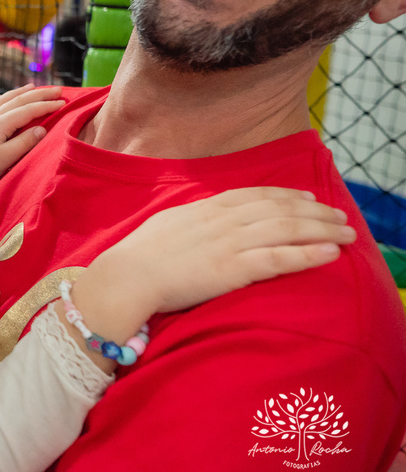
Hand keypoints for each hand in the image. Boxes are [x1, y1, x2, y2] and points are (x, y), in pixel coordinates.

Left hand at [0, 84, 64, 191]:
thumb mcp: (5, 159)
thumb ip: (24, 143)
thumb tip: (42, 128)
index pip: (28, 110)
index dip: (46, 105)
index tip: (63, 103)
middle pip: (18, 100)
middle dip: (39, 94)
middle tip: (57, 90)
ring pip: (5, 99)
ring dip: (22, 92)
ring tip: (35, 88)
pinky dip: (5, 98)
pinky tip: (6, 98)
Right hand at [74, 187, 354, 342]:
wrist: (125, 277)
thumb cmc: (138, 257)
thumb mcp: (167, 224)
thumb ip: (192, 219)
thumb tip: (204, 216)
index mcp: (205, 208)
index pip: (254, 195)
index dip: (285, 194)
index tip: (308, 195)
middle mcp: (221, 220)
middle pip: (278, 209)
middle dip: (314, 210)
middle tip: (340, 215)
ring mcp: (228, 243)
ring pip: (286, 229)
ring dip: (321, 229)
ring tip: (346, 234)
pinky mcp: (232, 269)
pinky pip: (279, 258)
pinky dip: (307, 254)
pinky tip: (329, 254)